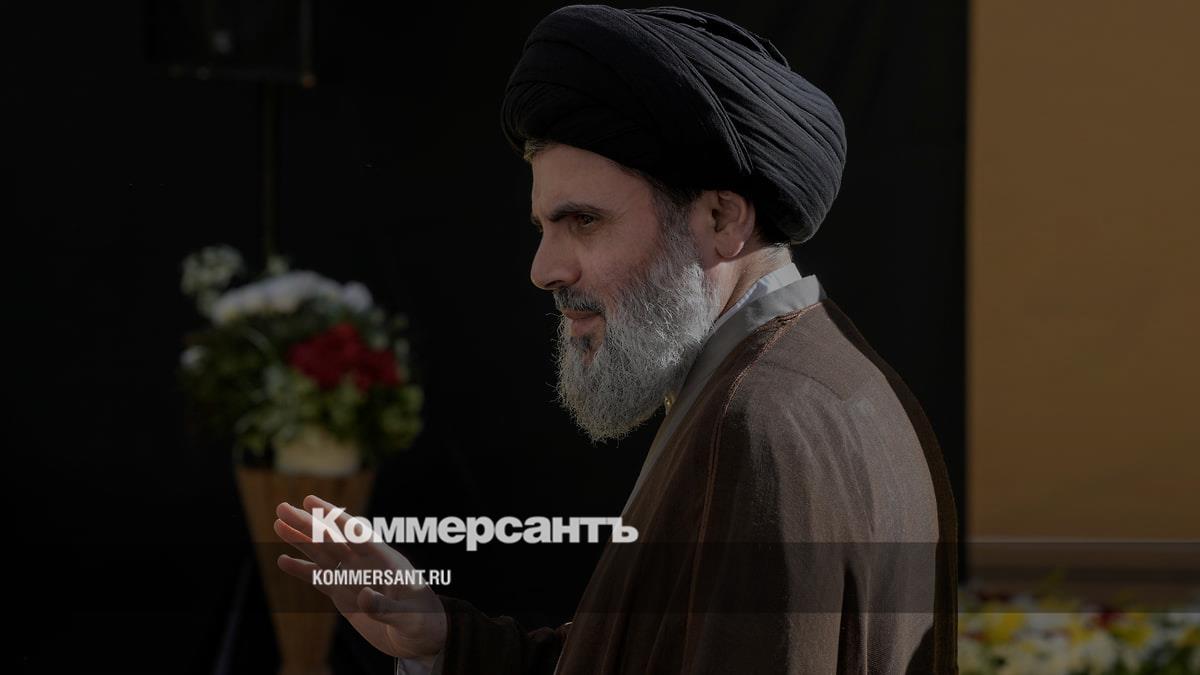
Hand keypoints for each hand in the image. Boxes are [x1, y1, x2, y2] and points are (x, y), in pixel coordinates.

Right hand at [273, 494, 447, 664]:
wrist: (421, 637)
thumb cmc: (424, 621)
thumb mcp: (409, 616)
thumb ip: (387, 607)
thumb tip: (363, 595)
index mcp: (385, 560)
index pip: (356, 534)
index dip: (334, 517)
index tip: (311, 501)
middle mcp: (366, 564)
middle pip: (332, 540)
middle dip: (308, 524)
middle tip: (282, 507)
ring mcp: (353, 578)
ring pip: (322, 554)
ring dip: (300, 540)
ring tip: (278, 523)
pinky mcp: (344, 594)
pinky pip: (319, 579)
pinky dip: (302, 570)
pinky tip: (283, 560)